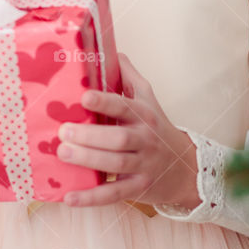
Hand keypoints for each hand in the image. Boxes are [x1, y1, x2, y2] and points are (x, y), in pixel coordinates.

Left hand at [55, 52, 199, 208]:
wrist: (186, 168)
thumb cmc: (157, 128)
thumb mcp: (149, 100)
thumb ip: (130, 77)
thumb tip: (111, 50)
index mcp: (144, 115)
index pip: (125, 106)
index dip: (105, 102)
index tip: (84, 97)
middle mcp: (145, 139)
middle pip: (119, 138)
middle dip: (90, 135)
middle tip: (64, 131)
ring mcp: (143, 165)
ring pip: (116, 163)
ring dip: (88, 159)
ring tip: (62, 153)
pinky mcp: (138, 188)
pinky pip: (114, 194)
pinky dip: (91, 198)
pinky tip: (69, 197)